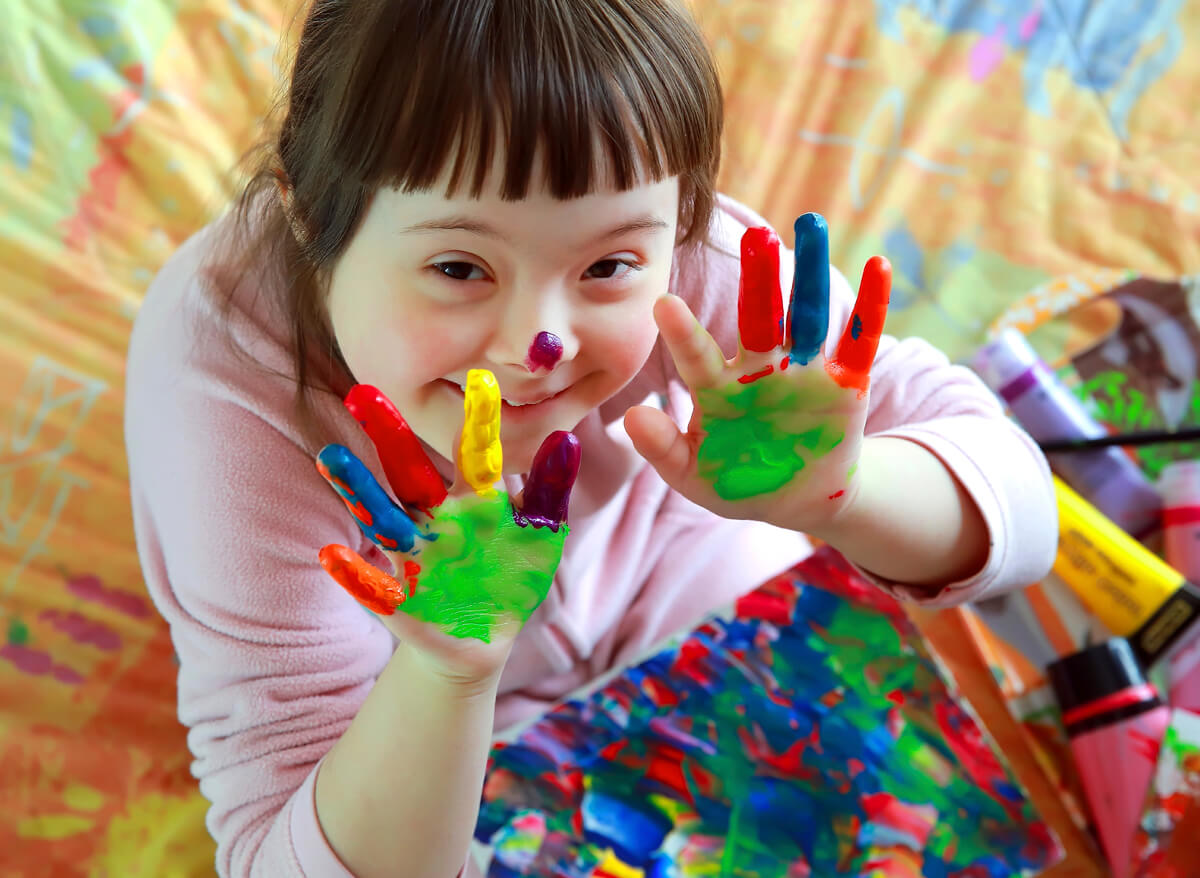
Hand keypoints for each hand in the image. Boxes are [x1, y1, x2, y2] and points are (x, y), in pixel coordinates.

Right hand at [315, 372, 580, 683]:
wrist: (484, 639)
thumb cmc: (512, 577)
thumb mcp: (539, 535)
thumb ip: (549, 491)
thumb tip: (566, 438)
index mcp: (472, 500)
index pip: (473, 453)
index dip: (477, 420)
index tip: (479, 377)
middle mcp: (435, 519)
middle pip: (410, 472)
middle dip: (389, 436)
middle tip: (363, 391)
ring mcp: (414, 557)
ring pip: (383, 518)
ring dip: (358, 489)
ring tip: (332, 456)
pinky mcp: (400, 602)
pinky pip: (373, 586)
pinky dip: (353, 574)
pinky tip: (331, 555)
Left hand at [624, 213, 890, 534]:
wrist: (797, 500)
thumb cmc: (736, 482)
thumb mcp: (694, 476)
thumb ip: (663, 449)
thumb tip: (631, 417)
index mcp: (719, 388)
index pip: (698, 357)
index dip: (683, 334)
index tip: (663, 303)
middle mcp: (760, 368)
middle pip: (758, 317)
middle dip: (758, 278)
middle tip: (755, 236)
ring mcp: (804, 372)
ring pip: (807, 315)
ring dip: (810, 273)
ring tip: (810, 225)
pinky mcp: (845, 383)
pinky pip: (859, 340)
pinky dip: (871, 306)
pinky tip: (879, 267)